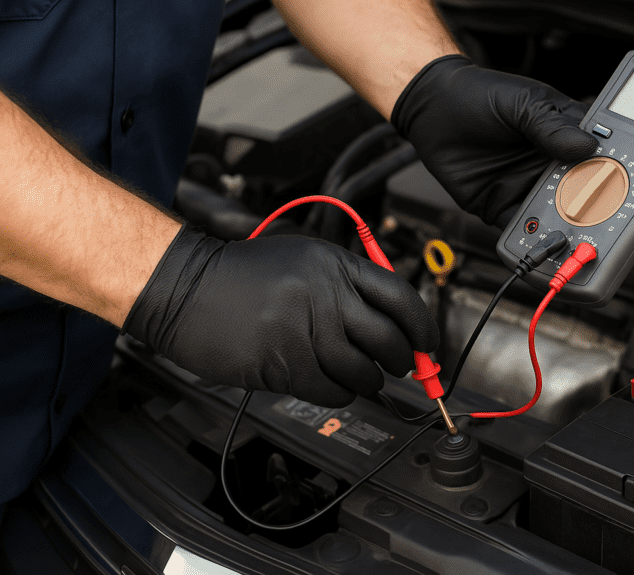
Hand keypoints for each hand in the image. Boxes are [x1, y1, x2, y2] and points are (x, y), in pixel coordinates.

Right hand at [123, 226, 437, 407]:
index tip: (429, 345)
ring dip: (368, 381)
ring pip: (363, 371)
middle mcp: (326, 295)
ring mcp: (305, 330)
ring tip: (360, 377)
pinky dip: (339, 393)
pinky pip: (332, 390)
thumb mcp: (303, 259)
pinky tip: (331, 384)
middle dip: (402, 360)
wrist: (184, 288)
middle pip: (389, 339)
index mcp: (336, 264)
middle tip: (400, 366)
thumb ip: (347, 286)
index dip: (423, 327)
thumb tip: (395, 324)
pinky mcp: (284, 364)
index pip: (401, 297)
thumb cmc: (241, 275)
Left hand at [391, 55, 633, 257]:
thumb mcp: (522, 103)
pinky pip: (528, 236)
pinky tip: (555, 261)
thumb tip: (585, 149)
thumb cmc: (482, 95)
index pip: (620, 160)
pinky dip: (541, 251)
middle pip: (603, 200)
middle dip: (628, 222)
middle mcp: (561, 168)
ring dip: (589, 241)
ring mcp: (536, 191)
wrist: (432, 107)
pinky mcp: (508, 210)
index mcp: (575, 136)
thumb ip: (551, 127)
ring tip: (606, 257)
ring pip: (571, 222)